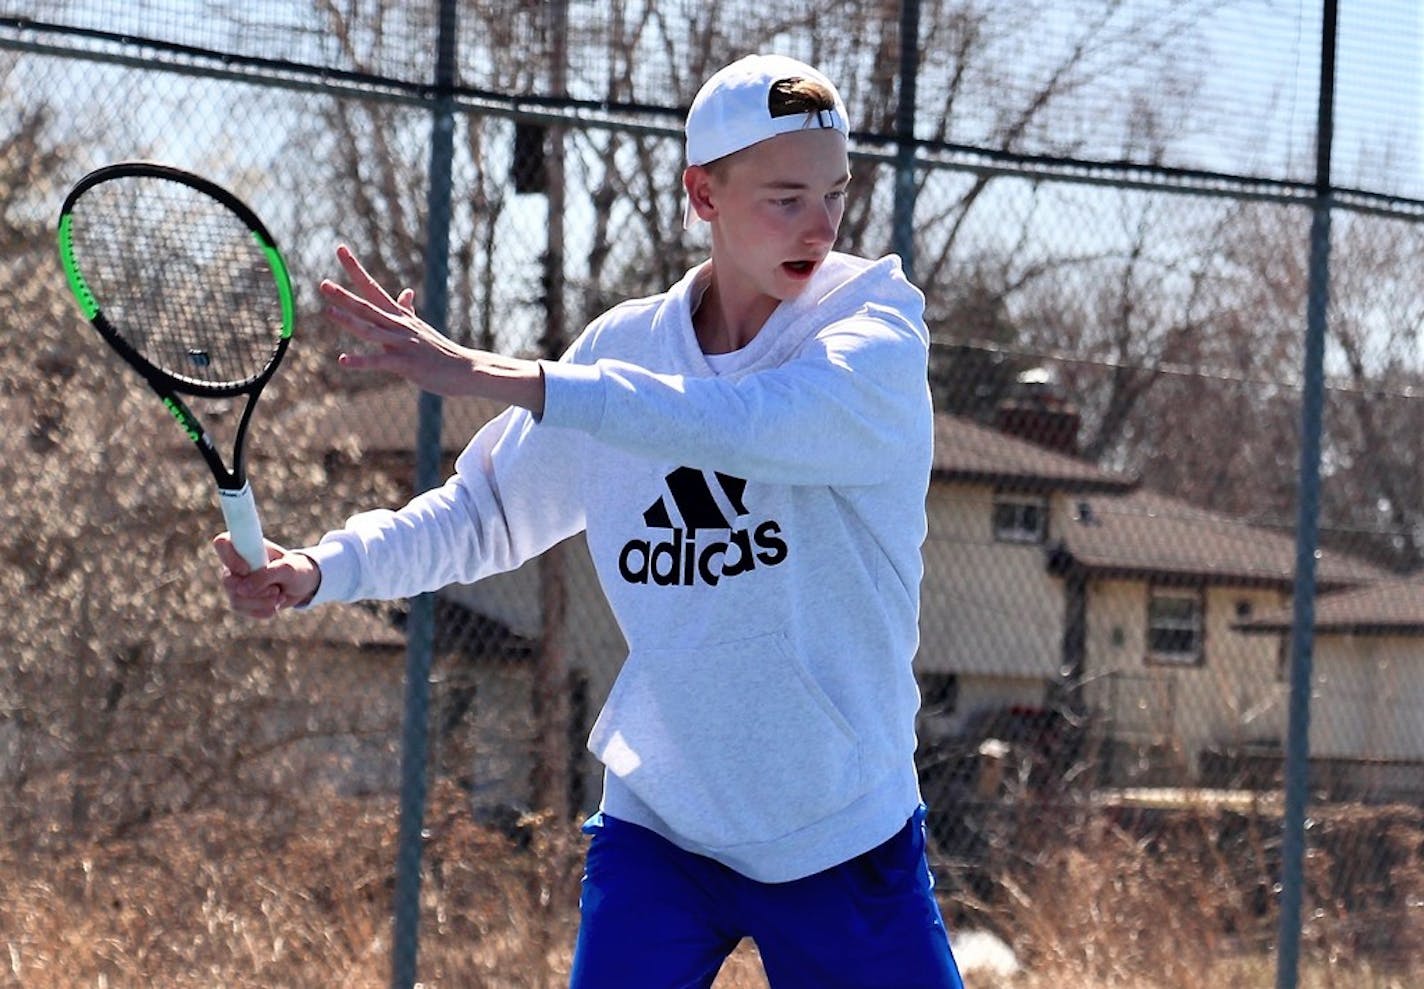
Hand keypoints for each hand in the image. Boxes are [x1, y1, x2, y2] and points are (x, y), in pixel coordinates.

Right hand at [213, 534, 320, 619]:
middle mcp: (234, 563)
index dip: (230, 558)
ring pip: (236, 599)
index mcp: (246, 546)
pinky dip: (261, 610)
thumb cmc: (295, 569)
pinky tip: (274, 605)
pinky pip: (242, 610)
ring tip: (279, 596)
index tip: (247, 570)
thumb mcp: (287, 569)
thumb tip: (241, 590)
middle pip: (228, 581)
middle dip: (256, 591)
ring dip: (262, 602)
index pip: (222, 543)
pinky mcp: (239, 599)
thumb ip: (266, 575)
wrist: (302, 585)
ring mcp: (235, 582)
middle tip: (276, 590)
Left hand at [320, 244, 545, 413]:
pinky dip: (361, 361)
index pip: (373, 287)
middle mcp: (399, 326)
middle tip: (322, 283)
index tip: (340, 248)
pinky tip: (342, 361)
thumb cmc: (441, 351)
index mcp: (399, 316)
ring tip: (328, 312)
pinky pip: (380, 361)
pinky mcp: (406, 364)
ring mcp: (403, 344)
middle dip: (344, 295)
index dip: (356, 269)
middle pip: (367, 306)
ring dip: (349, 321)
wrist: (466, 369)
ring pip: (371, 330)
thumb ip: (408, 310)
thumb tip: (405, 292)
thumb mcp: (421, 327)